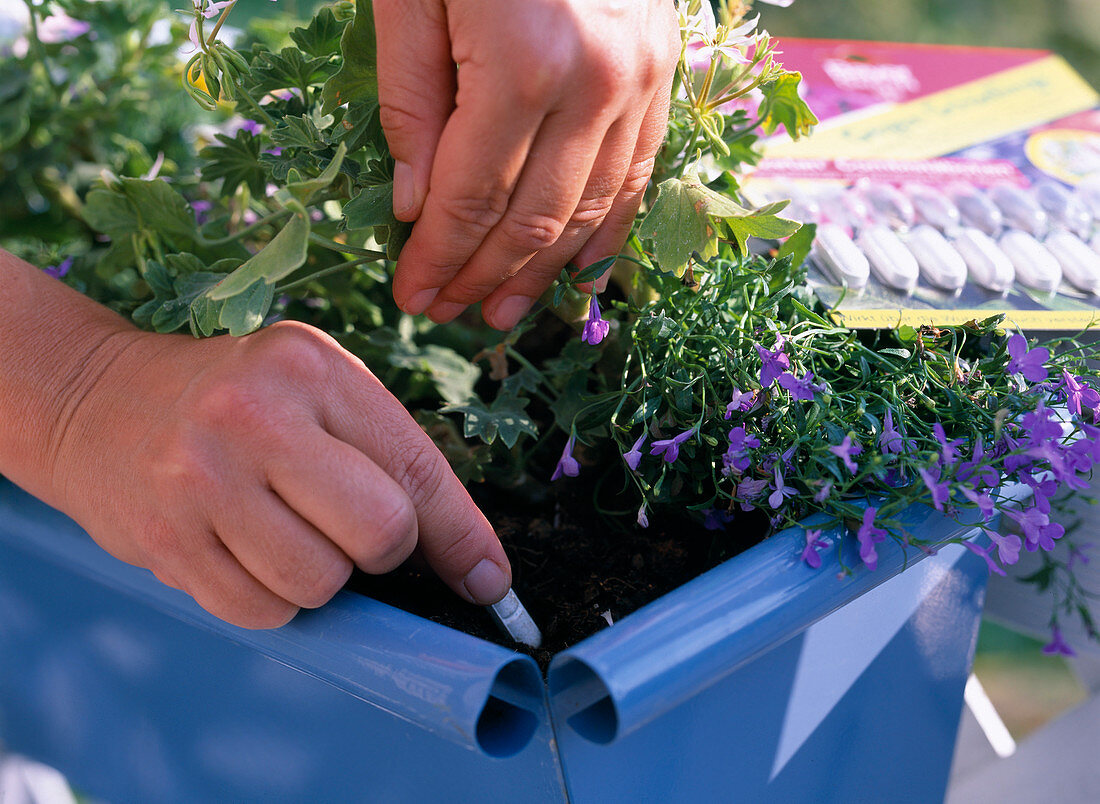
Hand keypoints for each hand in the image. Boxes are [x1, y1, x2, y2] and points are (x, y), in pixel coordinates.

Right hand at [48, 320, 510, 627]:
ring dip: (319, 578)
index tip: (491, 583)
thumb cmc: (232, 400)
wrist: (95, 400)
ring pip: (321, 583)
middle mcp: (257, 416)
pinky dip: (269, 599)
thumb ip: (387, 460)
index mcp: (313, 368)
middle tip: (346, 531)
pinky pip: (261, 612)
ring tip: (281, 532)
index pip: (417, 467)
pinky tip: (242, 550)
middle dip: (382, 553)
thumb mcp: (314, 393)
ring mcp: (203, 478)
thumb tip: (473, 567)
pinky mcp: (166, 538)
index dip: (465, 538)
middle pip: (381, 534)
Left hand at [376, 0, 677, 328]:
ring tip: (502, 311)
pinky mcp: (661, 68)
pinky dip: (606, 231)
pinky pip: (636, 172)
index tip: (410, 294)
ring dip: (542, 271)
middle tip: (445, 310)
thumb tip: (415, 209)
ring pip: (591, 209)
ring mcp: (640, 79)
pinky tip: (578, 273)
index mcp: (524, 64)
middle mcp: (596, 84)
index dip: (437, 259)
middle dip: (483, 277)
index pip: (472, 198)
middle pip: (534, 218)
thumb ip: (411, 101)